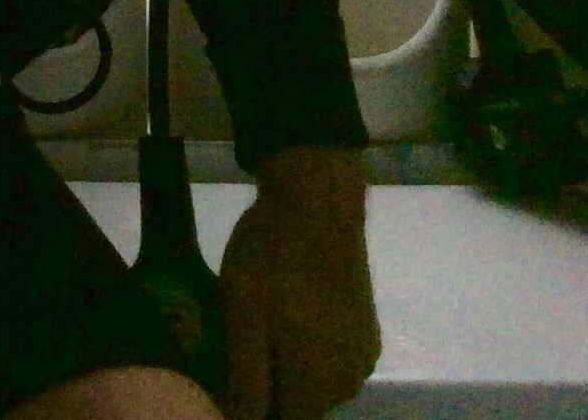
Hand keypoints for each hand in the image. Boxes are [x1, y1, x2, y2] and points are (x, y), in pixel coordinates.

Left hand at [218, 147, 380, 419]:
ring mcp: (362, 358)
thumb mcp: (241, 316)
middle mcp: (347, 385)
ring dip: (289, 366)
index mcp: (316, 388)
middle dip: (270, 386)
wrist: (318, 202)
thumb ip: (245, 381)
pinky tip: (290, 313)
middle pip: (298, 405)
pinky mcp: (367, 333)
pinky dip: (310, 348)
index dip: (251, 404)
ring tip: (262, 322)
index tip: (233, 373)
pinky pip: (332, 360)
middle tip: (240, 341)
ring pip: (315, 383)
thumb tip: (241, 419)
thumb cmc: (272, 259)